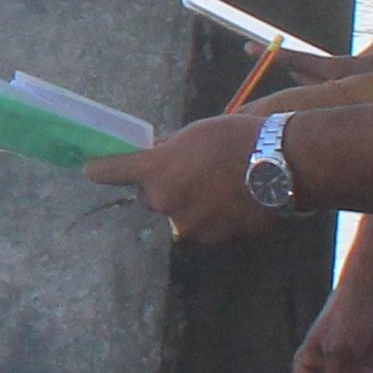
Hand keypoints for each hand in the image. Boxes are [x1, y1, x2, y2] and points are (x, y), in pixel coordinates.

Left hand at [85, 112, 272, 245]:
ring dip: (190, 203)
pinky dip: (212, 216)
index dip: (101, 169)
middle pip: (150, 197)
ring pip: (179, 214)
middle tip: (188, 170)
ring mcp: (189, 225)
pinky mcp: (214, 239)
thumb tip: (159, 156)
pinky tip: (234, 199)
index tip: (90, 168)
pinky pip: (204, 226)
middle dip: (162, 187)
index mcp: (156, 171)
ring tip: (220, 183)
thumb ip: (170, 150)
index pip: (111, 172)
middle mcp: (165, 203)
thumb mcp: (195, 133)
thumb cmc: (237, 139)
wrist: (282, 167)